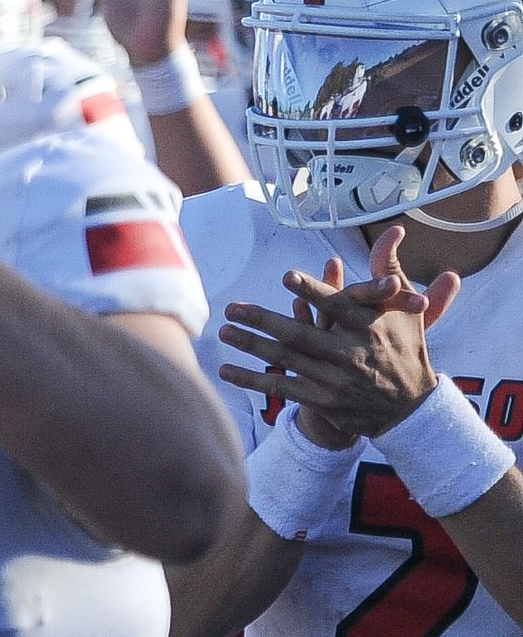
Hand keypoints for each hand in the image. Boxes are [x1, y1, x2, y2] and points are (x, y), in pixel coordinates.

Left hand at [215, 232, 457, 443]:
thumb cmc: (405, 346)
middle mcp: (351, 353)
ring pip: (286, 359)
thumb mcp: (405, 307)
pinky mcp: (323, 400)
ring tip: (224, 331)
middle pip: (300, 334)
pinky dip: (251, 380)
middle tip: (231, 308)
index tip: (287, 276)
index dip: (313, 290)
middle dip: (263, 320)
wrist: (411, 406)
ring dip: (251, 345)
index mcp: (370, 327)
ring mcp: (335, 379)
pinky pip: (281, 388)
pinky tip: (226, 370)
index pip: (338, 305)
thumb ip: (389, 269)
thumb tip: (394, 230)